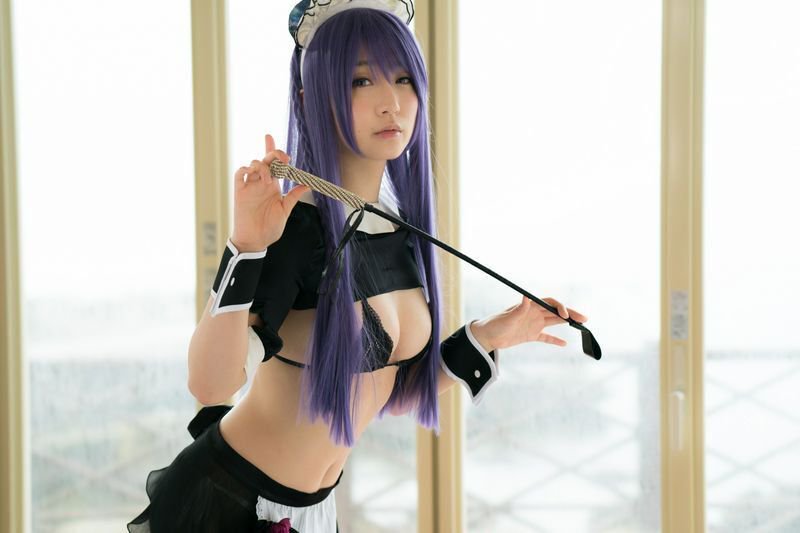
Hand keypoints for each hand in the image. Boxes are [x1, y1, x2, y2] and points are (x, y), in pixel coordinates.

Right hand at [231, 134, 309, 250]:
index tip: (273, 140)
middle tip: (284, 159)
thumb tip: (307, 183)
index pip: (274, 164)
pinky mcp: (240, 192)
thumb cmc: (269, 228)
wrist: (255, 241)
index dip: (272, 149)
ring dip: (263, 166)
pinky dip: (246, 169)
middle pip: (266, 160)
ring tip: (270, 180)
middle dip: (274, 154)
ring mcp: (250, 186)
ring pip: (254, 164)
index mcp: (273, 186)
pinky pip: (240, 173)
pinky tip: (253, 173)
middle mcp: (261, 183)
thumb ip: (294, 196)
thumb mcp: (285, 210)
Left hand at [473, 296, 588, 350]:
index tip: (566, 316)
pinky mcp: (530, 335)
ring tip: (581, 326)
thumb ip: (519, 309)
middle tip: (584, 319)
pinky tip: (564, 344)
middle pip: (556, 312)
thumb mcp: (508, 317)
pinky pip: (546, 337)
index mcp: (530, 307)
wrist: (487, 336)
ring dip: (566, 324)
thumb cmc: (495, 324)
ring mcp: (533, 324)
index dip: (560, 307)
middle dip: (570, 314)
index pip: (549, 303)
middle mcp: (534, 314)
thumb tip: (527, 297)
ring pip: (554, 322)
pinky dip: (555, 340)